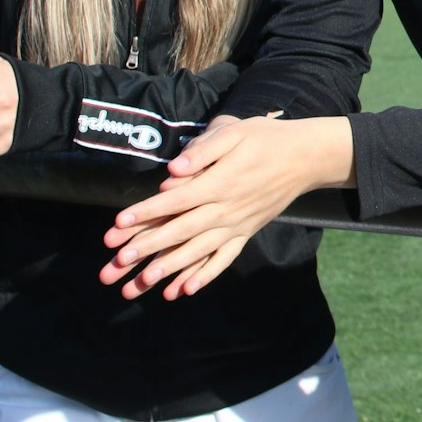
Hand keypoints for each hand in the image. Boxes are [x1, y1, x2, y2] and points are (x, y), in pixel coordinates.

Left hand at [99, 114, 350, 300]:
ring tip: (142, 283)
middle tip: (116, 264)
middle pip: (181, 231)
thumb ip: (204, 150)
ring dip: (170, 268)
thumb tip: (173, 171)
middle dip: (147, 248)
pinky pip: (224, 258)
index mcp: (221, 182)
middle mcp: (228, 209)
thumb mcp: (236, 131)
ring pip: (199, 250)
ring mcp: (238, 225)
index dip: (145, 213)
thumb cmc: (266, 138)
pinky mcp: (247, 232)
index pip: (176, 201)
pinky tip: (185, 291)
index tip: (117, 225)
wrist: (306, 157)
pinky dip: (205, 275)